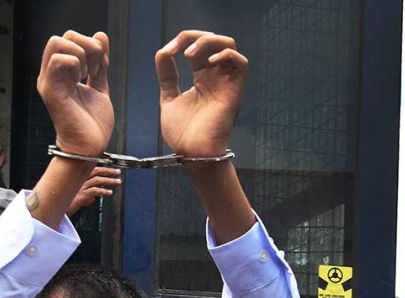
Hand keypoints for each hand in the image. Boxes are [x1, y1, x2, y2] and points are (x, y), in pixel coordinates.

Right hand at [37, 31, 113, 156]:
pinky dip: (75, 63)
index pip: (69, 38)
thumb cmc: (92, 124)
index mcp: (61, 73)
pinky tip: (81, 80)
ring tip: (86, 75)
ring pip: (58, 42)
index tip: (99, 67)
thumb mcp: (100, 85)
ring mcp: (49, 81)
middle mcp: (52, 74)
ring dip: (80, 54)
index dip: (89, 45)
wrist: (89, 147)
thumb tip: (101, 36)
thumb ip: (100, 63)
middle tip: (94, 69)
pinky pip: (58, 60)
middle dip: (86, 46)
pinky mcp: (51, 90)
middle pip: (63, 36)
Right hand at [66, 165, 121, 213]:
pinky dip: (103, 191)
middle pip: (95, 171)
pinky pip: (94, 191)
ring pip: (97, 180)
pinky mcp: (80, 196)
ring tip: (117, 182)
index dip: (102, 168)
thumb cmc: (63, 205)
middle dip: (108, 171)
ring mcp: (78, 188)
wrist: (55, 211)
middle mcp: (77, 181)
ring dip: (109, 181)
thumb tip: (93, 198)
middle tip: (118, 172)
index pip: (90, 169)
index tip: (111, 169)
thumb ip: (85, 197)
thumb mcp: (75, 199)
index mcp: (75, 179)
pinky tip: (109, 193)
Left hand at [156, 31, 246, 156]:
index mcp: (201, 78)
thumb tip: (162, 51)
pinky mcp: (234, 91)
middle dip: (194, 37)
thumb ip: (167, 75)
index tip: (167, 52)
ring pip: (228, 45)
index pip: (197, 47)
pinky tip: (208, 63)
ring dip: (209, 41)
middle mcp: (215, 77)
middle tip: (178, 48)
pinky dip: (226, 55)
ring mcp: (225, 83)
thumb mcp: (169, 98)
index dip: (182, 42)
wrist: (192, 154)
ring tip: (190, 54)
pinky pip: (242, 63)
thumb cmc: (183, 134)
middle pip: (213, 40)